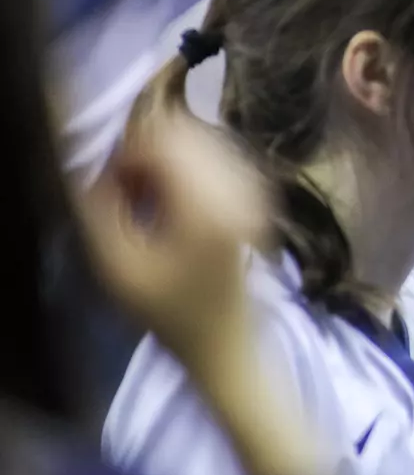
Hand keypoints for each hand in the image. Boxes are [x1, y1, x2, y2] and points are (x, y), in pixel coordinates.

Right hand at [76, 115, 267, 370]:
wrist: (223, 341)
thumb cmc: (168, 312)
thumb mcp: (118, 267)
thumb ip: (101, 209)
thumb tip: (94, 165)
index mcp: (209, 205)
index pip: (165, 141)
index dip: (127, 152)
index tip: (109, 183)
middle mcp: (242, 186)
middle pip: (185, 134)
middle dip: (147, 152)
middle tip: (125, 190)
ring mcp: (256, 189)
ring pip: (201, 141)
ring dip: (168, 158)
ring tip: (146, 197)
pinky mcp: (258, 194)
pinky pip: (217, 157)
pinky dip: (189, 167)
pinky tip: (173, 200)